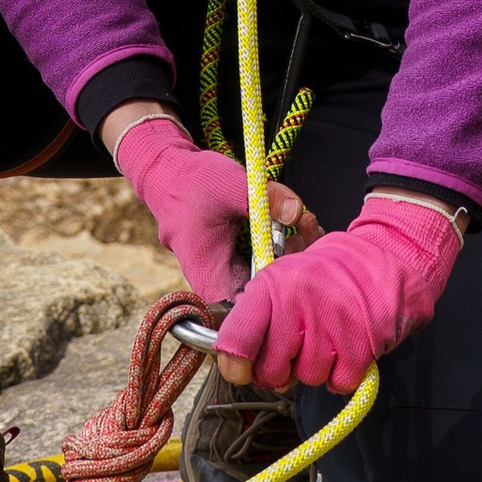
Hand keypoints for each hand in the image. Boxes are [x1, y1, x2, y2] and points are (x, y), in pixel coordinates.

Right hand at [109, 112, 316, 315]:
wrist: (170, 173)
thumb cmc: (192, 183)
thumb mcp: (230, 184)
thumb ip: (265, 198)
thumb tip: (297, 212)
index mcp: (211, 277)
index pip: (250, 308)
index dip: (281, 290)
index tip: (301, 258)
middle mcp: (219, 282)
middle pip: (266, 292)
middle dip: (295, 263)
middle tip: (311, 230)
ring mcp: (230, 272)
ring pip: (269, 275)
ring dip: (292, 251)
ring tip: (308, 221)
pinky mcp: (238, 259)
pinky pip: (265, 260)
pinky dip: (283, 243)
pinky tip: (298, 221)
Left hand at [214, 194, 463, 394]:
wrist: (382, 262)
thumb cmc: (324, 278)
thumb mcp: (283, 281)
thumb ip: (257, 319)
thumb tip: (236, 365)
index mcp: (272, 286)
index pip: (237, 338)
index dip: (234, 365)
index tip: (239, 371)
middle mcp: (299, 303)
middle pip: (271, 370)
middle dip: (279, 372)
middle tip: (293, 354)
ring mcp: (331, 324)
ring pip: (306, 378)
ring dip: (314, 370)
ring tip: (325, 342)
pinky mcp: (362, 344)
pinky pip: (338, 383)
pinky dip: (341, 376)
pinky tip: (345, 351)